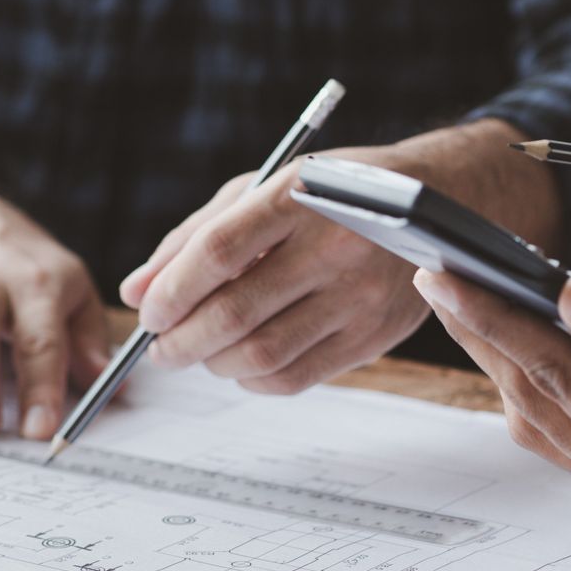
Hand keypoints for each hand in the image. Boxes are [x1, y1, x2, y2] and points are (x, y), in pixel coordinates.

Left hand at [116, 150, 429, 393]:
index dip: (173, 290)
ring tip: (200, 354)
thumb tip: (137, 292)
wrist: (433, 206)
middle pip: (236, 312)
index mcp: (299, 196)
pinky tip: (241, 364)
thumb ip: (194, 237)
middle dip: (182, 341)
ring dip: (214, 364)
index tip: (148, 313)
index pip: (220, 251)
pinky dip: (254, 380)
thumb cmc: (331, 194)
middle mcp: (335, 246)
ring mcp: (359, 296)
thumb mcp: (263, 190)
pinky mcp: (374, 337)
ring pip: (263, 353)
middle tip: (161, 349)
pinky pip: (297, 377)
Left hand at [413, 269, 570, 526]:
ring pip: (549, 421)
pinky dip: (550, 383)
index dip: (495, 317)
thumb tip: (568, 295)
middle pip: (536, 401)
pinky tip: (534, 341)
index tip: (444, 273)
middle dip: (485, 337)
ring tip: (471, 302)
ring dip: (510, 361)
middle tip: (438, 278)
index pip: (555, 374)